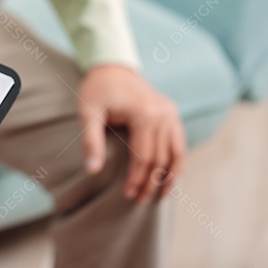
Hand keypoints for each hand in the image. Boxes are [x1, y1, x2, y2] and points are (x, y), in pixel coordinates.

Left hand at [77, 64, 185, 203]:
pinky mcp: (172, 113)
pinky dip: (177, 162)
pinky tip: (169, 177)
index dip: (136, 179)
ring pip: (176, 153)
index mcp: (144, 114)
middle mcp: (163, 114)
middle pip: (161, 158)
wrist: (112, 67)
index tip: (127, 195)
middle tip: (139, 200)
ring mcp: (171, 113)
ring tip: (161, 196)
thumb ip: (91, 141)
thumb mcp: (87, 113)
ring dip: (170, 177)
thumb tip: (93, 171)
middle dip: (151, 183)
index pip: (144, 157)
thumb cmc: (97, 90)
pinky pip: (180, 143)